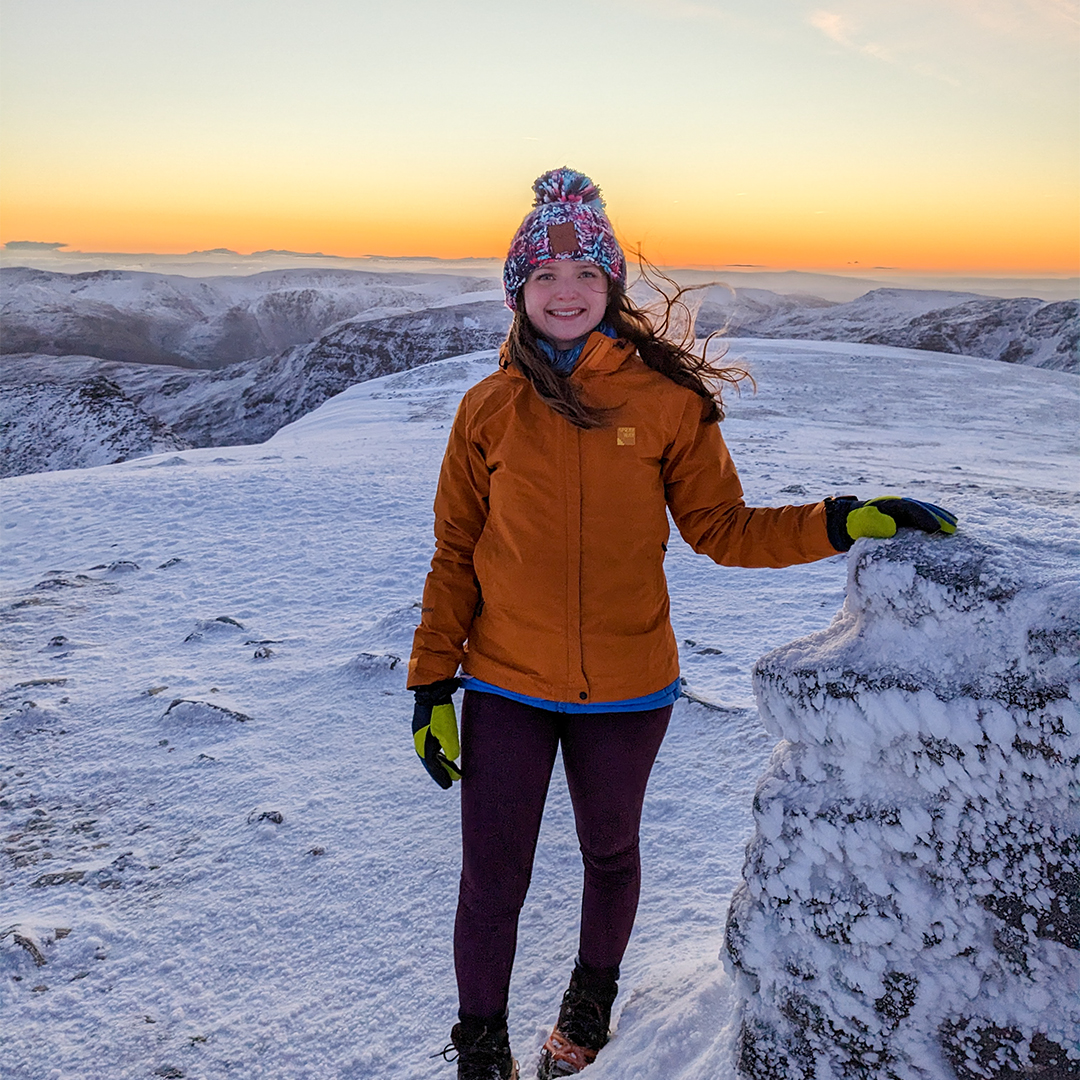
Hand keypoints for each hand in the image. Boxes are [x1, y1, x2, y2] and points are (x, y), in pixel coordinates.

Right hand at [412, 678, 462, 788]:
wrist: (431, 690)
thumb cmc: (439, 712)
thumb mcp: (447, 731)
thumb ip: (450, 748)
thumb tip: (452, 758)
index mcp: (423, 745)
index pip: (432, 766)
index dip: (441, 777)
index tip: (449, 786)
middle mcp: (420, 741)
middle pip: (430, 762)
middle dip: (440, 772)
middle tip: (451, 781)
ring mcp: (421, 733)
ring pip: (431, 753)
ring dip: (440, 762)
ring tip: (451, 770)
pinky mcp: (426, 726)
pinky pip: (432, 744)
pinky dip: (438, 752)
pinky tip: (445, 752)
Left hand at [826, 495, 956, 550]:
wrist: (851, 521)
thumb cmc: (858, 524)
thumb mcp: (863, 524)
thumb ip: (875, 524)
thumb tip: (892, 528)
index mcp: (890, 505)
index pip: (910, 509)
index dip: (924, 517)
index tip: (935, 528)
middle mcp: (900, 505)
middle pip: (923, 508)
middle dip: (938, 516)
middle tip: (952, 528)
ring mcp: (905, 511)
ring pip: (927, 511)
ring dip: (941, 518)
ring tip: (954, 527)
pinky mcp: (907, 519)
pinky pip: (924, 518)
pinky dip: (937, 521)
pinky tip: (948, 528)